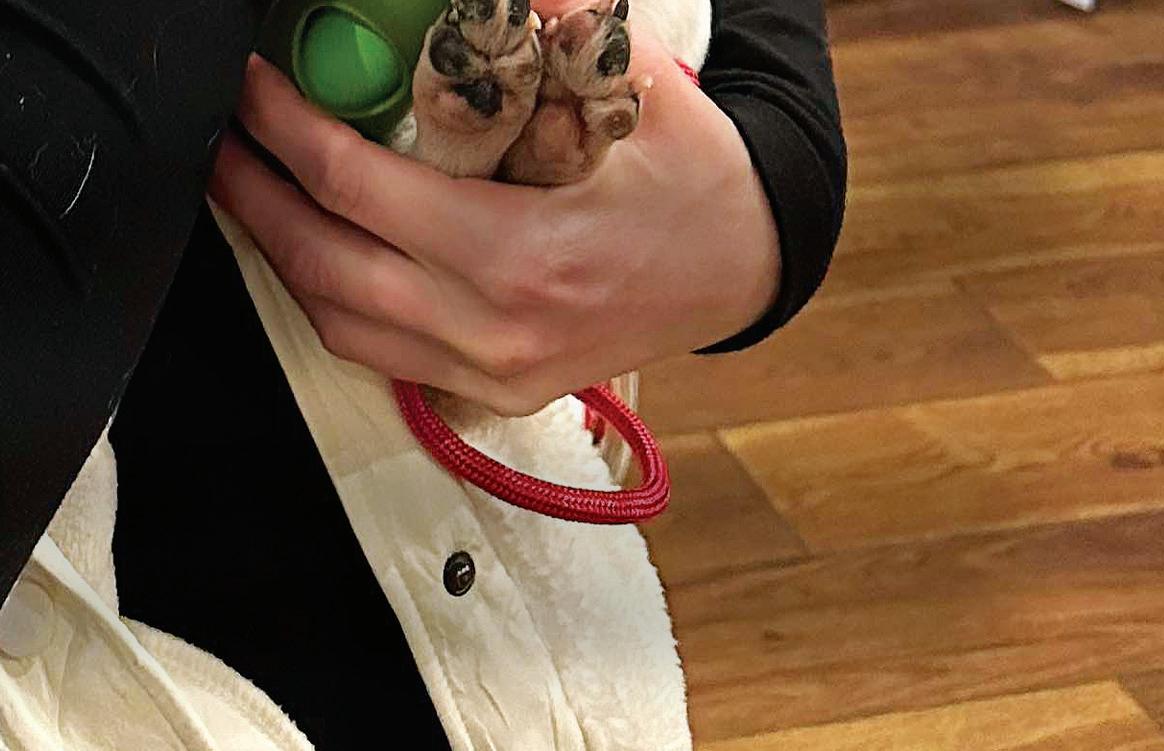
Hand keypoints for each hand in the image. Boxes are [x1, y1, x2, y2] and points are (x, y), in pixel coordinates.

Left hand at [208, 35, 778, 415]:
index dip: (286, 126)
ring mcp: (493, 370)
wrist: (742, 270)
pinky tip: (323, 258)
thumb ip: (551, 24)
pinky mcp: (497, 390)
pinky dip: (334, 304)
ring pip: (339, 324)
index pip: (358, 187)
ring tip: (255, 197)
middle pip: (325, 265)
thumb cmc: (696, 184)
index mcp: (523, 253)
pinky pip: (383, 355)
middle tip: (225, 142)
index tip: (256, 84)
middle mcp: (496, 327)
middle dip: (253, 197)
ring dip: (282, 257)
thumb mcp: (637, 90)